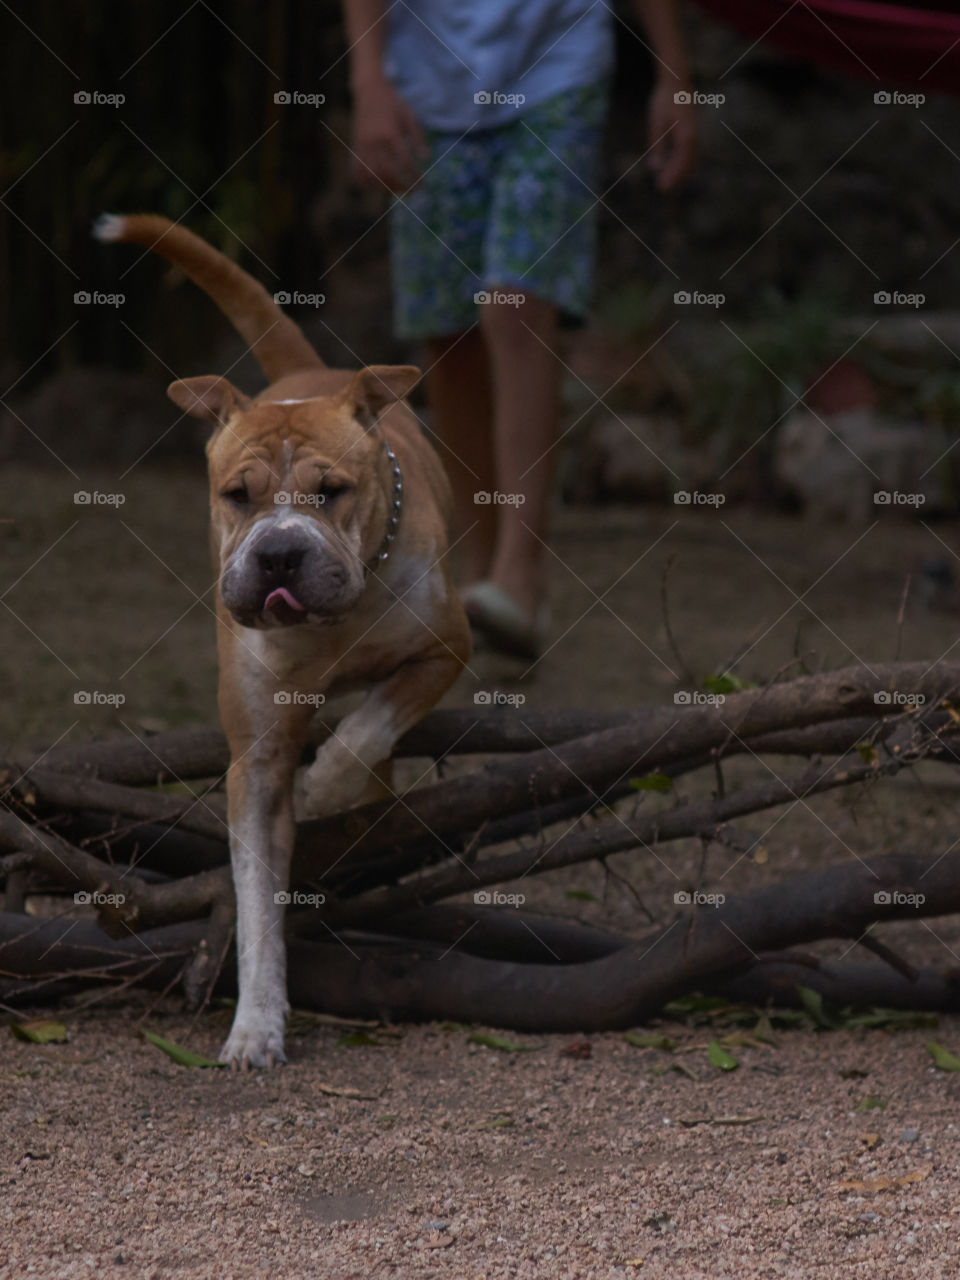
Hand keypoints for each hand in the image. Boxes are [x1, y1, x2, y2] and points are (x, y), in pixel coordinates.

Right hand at [351, 76, 426, 192]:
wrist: (369, 90)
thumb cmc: (392, 103)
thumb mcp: (409, 116)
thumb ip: (418, 138)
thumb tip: (426, 158)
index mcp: (391, 133)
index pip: (404, 162)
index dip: (414, 176)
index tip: (422, 184)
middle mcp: (375, 141)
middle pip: (387, 173)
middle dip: (400, 186)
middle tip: (410, 191)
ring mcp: (363, 145)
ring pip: (371, 175)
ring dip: (384, 187)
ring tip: (395, 190)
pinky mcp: (355, 146)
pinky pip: (357, 170)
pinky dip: (365, 182)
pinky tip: (376, 186)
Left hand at [647, 79, 696, 191]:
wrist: (677, 82)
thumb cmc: (665, 101)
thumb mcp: (657, 124)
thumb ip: (658, 146)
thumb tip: (655, 167)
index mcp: (686, 136)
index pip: (680, 163)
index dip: (672, 177)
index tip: (661, 187)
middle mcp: (694, 137)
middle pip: (687, 165)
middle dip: (675, 179)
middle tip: (662, 190)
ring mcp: (695, 135)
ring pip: (691, 161)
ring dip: (679, 173)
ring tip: (667, 183)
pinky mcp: (692, 134)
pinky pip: (689, 154)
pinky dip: (682, 165)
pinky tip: (672, 170)